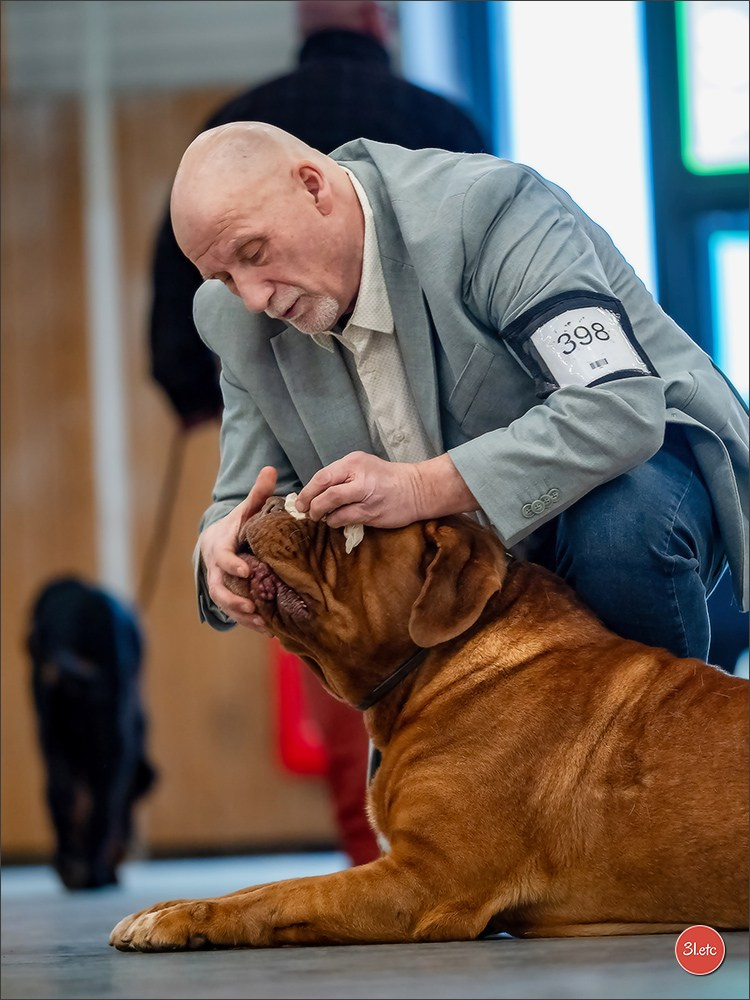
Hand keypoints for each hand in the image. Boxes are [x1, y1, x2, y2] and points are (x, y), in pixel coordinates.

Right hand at [199, 466, 276, 631]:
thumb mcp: (247, 510)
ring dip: (243, 616)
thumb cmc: (237, 526)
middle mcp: (217, 569)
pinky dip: (249, 622)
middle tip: (253, 607)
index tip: (246, 570)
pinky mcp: (228, 597)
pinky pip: (234, 613)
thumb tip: (271, 468)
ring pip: (226, 604)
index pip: (223, 557)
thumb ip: (258, 494)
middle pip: (219, 588)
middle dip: (234, 600)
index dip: (232, 564)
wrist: (217, 542)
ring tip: (264, 624)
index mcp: (221, 546)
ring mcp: (221, 584)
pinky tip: (269, 629)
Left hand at [295, 452, 478, 528]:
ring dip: (322, 515)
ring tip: (321, 517)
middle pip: (325, 491)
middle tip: (306, 512)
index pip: (323, 476)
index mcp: (354, 462)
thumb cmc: (387, 479)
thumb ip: (342, 476)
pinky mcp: (372, 512)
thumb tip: (315, 491)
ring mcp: (366, 495)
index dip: (308, 490)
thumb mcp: (364, 467)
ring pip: (333, 507)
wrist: (417, 489)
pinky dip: (335, 522)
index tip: (301, 501)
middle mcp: (360, 476)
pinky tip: (335, 521)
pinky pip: (345, 519)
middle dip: (311, 504)